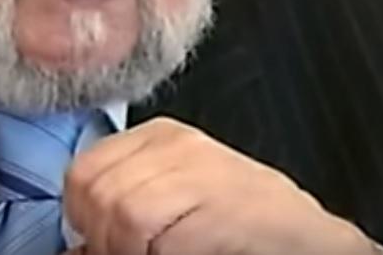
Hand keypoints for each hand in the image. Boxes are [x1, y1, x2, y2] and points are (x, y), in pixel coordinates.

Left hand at [62, 117, 378, 254]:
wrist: (308, 242)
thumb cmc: (242, 229)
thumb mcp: (174, 203)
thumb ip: (123, 208)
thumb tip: (74, 245)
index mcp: (159, 138)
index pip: (84, 169)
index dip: (82, 216)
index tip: (98, 244)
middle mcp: (178, 145)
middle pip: (95, 190)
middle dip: (101, 238)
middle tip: (132, 254)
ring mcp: (202, 170)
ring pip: (121, 213)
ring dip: (130, 252)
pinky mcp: (221, 205)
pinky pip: (157, 237)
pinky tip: (188, 254)